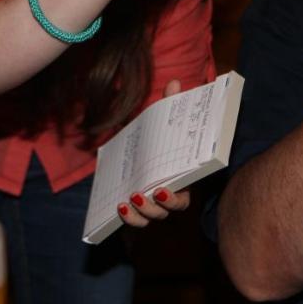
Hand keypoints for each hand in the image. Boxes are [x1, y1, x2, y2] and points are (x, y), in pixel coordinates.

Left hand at [117, 79, 192, 227]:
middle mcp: (170, 197)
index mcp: (182, 180)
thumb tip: (174, 83)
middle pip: (167, 211)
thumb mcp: (164, 124)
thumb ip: (170, 106)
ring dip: (140, 214)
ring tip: (128, 200)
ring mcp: (153, 205)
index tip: (160, 189)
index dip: (173, 198)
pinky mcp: (138, 207)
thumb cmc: (162, 139)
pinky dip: (129, 217)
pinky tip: (119, 206)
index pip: (183, 196)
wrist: (147, 152)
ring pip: (150, 218)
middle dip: (155, 207)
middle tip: (142, 194)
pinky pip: (136, 220)